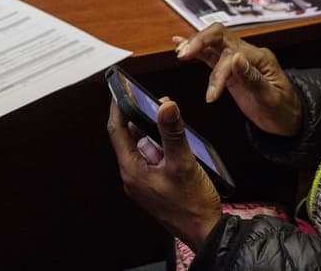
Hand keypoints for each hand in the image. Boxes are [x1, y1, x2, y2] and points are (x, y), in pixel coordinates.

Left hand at [106, 98, 220, 250]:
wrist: (204, 233)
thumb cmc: (192, 204)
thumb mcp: (183, 163)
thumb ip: (173, 132)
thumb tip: (165, 106)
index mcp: (131, 170)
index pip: (116, 130)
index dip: (118, 107)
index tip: (120, 88)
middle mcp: (133, 176)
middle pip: (129, 137)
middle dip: (141, 116)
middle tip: (155, 100)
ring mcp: (143, 181)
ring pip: (143, 147)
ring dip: (153, 131)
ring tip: (168, 116)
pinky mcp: (154, 185)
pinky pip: (152, 158)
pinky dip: (160, 145)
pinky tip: (175, 140)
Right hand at [174, 23, 302, 136]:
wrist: (287, 119)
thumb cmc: (282, 110)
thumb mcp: (271, 98)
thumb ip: (252, 78)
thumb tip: (236, 58)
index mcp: (259, 58)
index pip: (231, 56)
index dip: (218, 75)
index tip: (210, 97)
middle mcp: (247, 53)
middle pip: (219, 35)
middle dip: (200, 41)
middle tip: (183, 54)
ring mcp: (238, 58)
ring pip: (213, 41)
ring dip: (195, 44)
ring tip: (179, 51)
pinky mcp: (229, 68)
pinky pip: (211, 53)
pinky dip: (196, 48)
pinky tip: (180, 44)